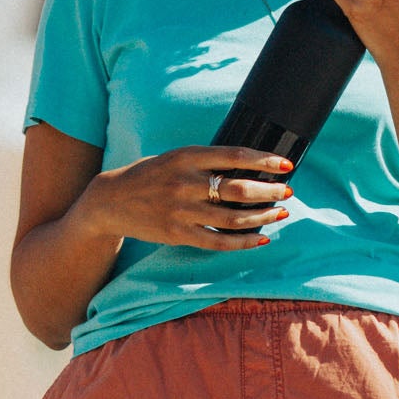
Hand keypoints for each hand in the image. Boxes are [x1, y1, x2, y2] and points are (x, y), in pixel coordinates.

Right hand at [78, 146, 292, 251]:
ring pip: (234, 218)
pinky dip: (244, 242)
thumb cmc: (150, 176)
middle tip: (287, 191)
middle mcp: (185, 182)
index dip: (264, 161)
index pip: (234, 156)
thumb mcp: (175, 158)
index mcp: (186, 156)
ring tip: (280, 213)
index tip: (286, 165)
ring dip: (263, 217)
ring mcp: (182, 210)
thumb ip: (206, 161)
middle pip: (239, 189)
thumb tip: (251, 168)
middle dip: (270, 191)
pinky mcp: (178, 234)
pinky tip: (261, 239)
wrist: (110, 200)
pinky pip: (219, 241)